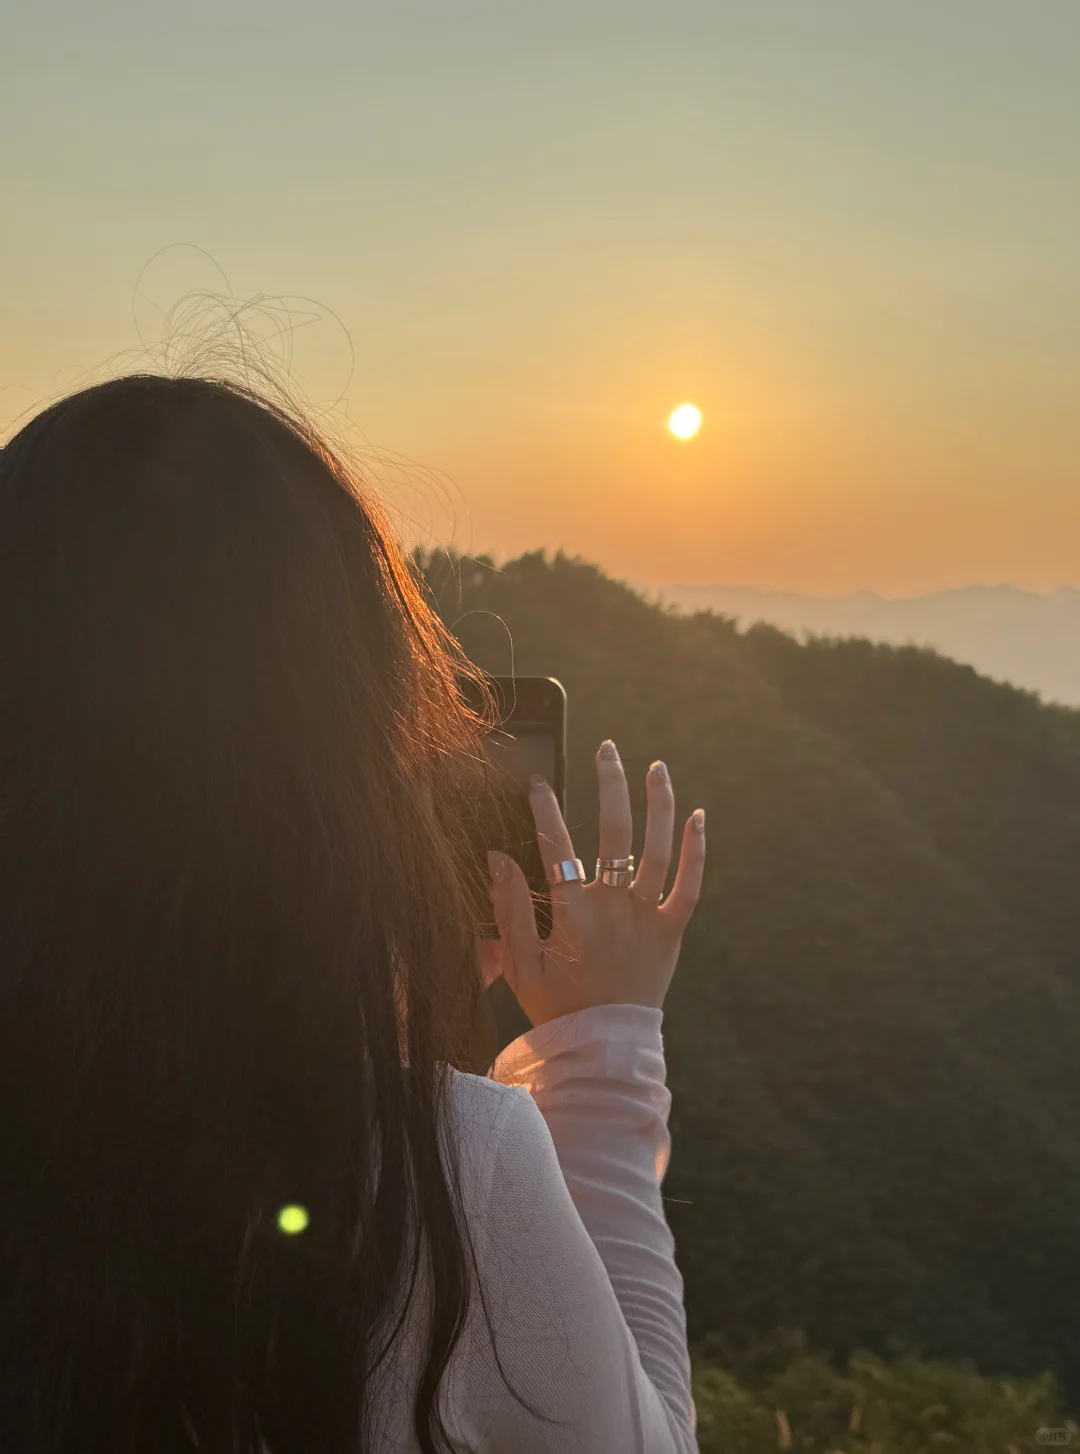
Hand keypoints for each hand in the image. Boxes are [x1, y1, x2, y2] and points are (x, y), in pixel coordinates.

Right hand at [481, 741, 704, 1026]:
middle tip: (606, 749)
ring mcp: (645, 917)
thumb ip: (508, 908)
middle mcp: (611, 906)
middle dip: (609, 784)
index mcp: (571, 913)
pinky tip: (699, 815)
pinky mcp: (670, 932)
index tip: (538, 781)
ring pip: (656, 849)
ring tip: (656, 766)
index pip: (555, 845)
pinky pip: (689, 886)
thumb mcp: (519, 964)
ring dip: (658, 803)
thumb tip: (495, 857)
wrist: (604, 1049)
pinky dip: (697, 851)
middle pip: (613, 832)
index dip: (545, 808)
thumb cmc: (556, 1007)